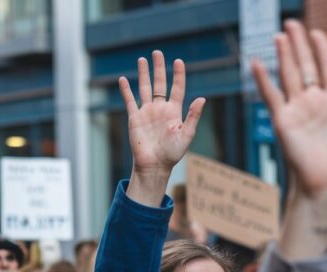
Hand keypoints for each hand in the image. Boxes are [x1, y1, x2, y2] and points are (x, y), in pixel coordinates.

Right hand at [120, 50, 206, 206]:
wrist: (154, 165)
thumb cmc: (172, 153)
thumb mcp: (187, 134)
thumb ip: (193, 116)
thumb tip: (202, 98)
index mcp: (174, 111)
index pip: (177, 88)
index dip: (178, 75)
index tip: (178, 62)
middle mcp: (160, 109)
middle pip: (159, 83)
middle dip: (159, 68)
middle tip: (157, 52)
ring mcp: (147, 112)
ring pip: (144, 88)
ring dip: (144, 74)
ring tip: (142, 59)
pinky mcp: (134, 118)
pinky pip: (129, 101)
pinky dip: (126, 90)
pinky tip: (124, 79)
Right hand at [252, 20, 326, 197]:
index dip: (322, 51)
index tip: (316, 34)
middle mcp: (314, 103)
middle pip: (305, 66)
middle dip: (299, 45)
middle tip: (292, 25)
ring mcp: (298, 110)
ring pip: (289, 75)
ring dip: (284, 55)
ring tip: (280, 36)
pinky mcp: (283, 121)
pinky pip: (271, 96)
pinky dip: (263, 80)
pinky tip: (256, 63)